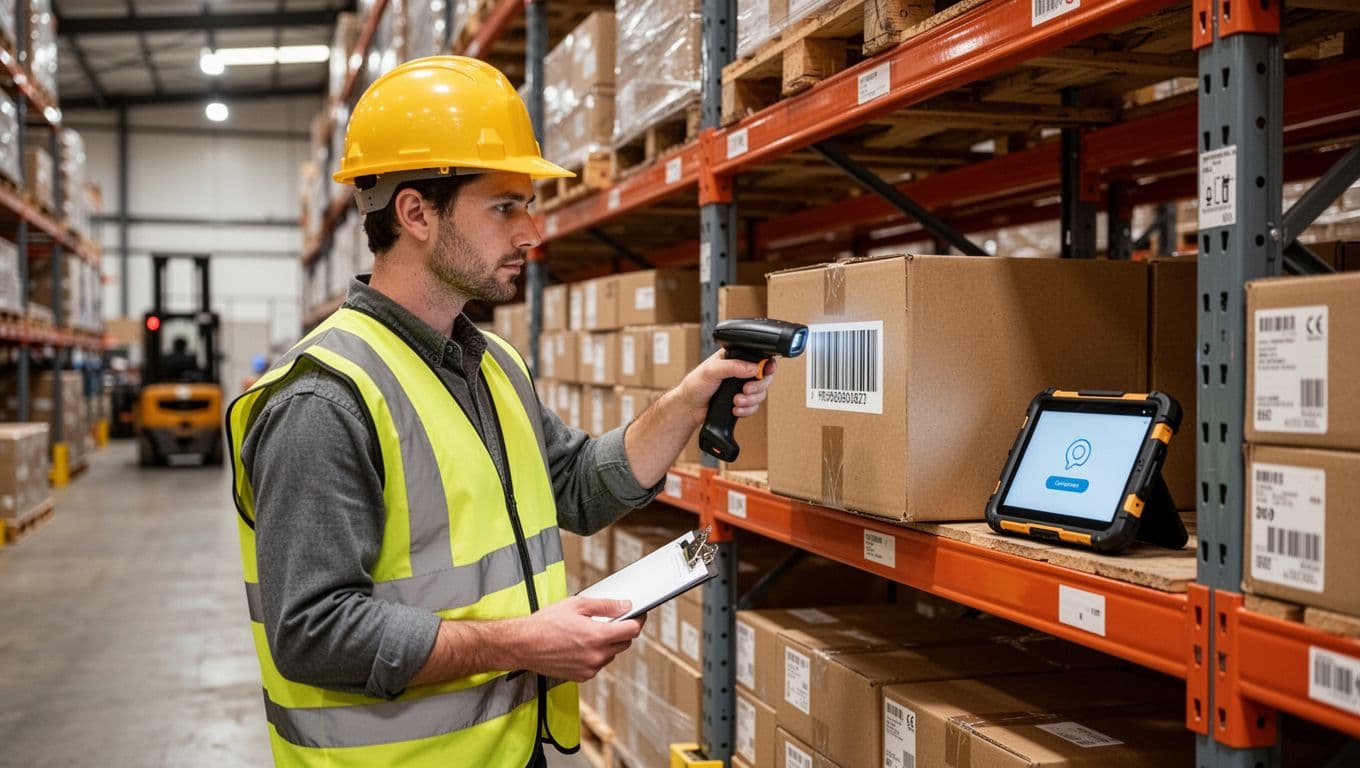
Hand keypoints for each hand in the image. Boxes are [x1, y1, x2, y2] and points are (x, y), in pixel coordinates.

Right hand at [512, 597, 642, 680]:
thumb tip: (625, 606)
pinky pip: (598, 664)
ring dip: (607, 644)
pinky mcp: (582, 676)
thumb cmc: (545, 623)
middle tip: (610, 621)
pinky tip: (580, 645)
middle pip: (624, 644)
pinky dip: (595, 655)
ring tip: (588, 633)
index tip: (639, 615)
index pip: (632, 630)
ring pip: (611, 655)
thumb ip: (605, 606)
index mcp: (597, 636)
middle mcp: (596, 656)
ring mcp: (589, 668)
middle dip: (621, 631)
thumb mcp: (577, 605)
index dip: (638, 620)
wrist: (523, 645)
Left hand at [676, 350, 777, 419]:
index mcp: (734, 358)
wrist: (689, 408)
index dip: (767, 364)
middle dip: (758, 386)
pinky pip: (754, 407)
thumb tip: (754, 367)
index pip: (758, 357)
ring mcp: (742, 388)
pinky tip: (735, 410)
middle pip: (765, 377)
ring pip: (761, 394)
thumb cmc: (695, 385)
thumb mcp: (711, 370)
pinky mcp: (742, 402)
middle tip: (746, 390)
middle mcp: (741, 372)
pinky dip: (747, 410)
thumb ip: (733, 366)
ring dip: (751, 400)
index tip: (767, 371)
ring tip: (735, 402)